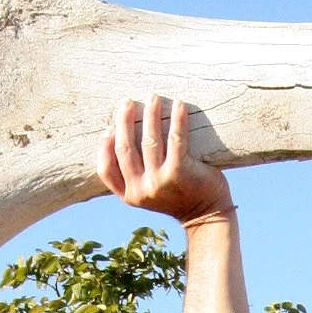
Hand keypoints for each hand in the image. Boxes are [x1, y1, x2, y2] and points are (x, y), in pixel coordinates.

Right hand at [96, 94, 234, 225]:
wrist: (207, 214)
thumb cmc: (177, 195)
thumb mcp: (149, 190)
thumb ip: (134, 173)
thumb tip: (118, 133)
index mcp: (130, 195)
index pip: (106, 169)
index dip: (105, 146)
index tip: (110, 127)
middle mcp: (141, 190)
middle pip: (125, 148)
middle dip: (124, 121)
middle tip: (128, 102)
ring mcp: (159, 182)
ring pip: (148, 140)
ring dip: (150, 114)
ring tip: (153, 98)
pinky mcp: (178, 172)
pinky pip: (175, 139)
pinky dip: (177, 119)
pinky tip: (179, 104)